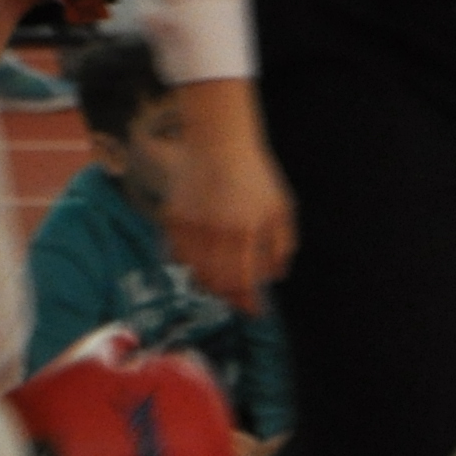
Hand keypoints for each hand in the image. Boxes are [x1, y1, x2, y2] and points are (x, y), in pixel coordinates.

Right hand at [162, 80, 293, 308]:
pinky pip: (178, 256)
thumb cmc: (256, 176)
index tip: (256, 311)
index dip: (250, 302)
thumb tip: (275, 277)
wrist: (218, 144)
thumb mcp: (281, 206)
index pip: (244, 280)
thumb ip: (282, 244)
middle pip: (218, 283)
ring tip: (223, 286)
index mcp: (247, 229)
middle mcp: (217, 231)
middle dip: (231, 299)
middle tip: (240, 303)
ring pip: (196, 273)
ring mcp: (192, 226)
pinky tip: (203, 266)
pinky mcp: (173, 219)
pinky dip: (190, 267)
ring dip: (211, 286)